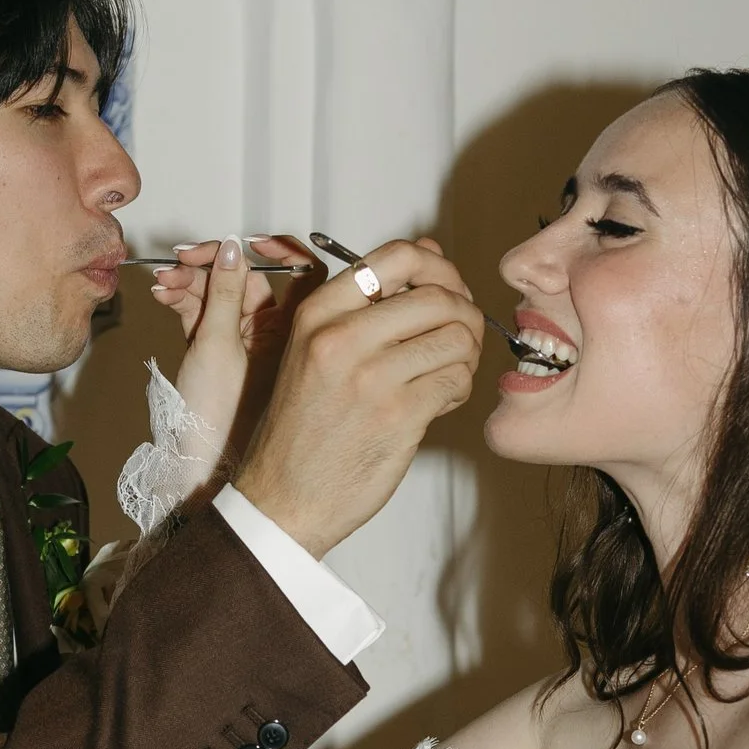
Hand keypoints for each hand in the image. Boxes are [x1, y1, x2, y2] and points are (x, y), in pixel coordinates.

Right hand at [144, 238, 316, 466]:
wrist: (197, 463)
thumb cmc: (218, 420)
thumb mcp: (218, 345)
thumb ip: (224, 293)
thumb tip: (234, 248)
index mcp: (290, 330)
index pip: (295, 272)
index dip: (275, 249)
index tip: (247, 241)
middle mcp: (269, 333)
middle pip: (246, 277)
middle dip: (212, 263)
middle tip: (184, 259)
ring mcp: (241, 341)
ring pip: (219, 292)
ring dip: (191, 280)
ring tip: (165, 281)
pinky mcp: (213, 348)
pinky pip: (201, 310)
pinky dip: (182, 299)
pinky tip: (164, 294)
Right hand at [232, 239, 481, 557]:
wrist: (283, 497)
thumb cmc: (301, 427)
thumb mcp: (313, 350)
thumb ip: (365, 301)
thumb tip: (428, 251)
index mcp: (317, 314)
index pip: (398, 257)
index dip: (438, 267)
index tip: (445, 288)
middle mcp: (341, 338)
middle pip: (439, 297)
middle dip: (464, 315)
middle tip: (459, 336)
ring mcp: (371, 378)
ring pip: (457, 338)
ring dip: (465, 355)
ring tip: (447, 371)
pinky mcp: (400, 416)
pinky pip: (457, 381)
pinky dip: (459, 389)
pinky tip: (438, 400)